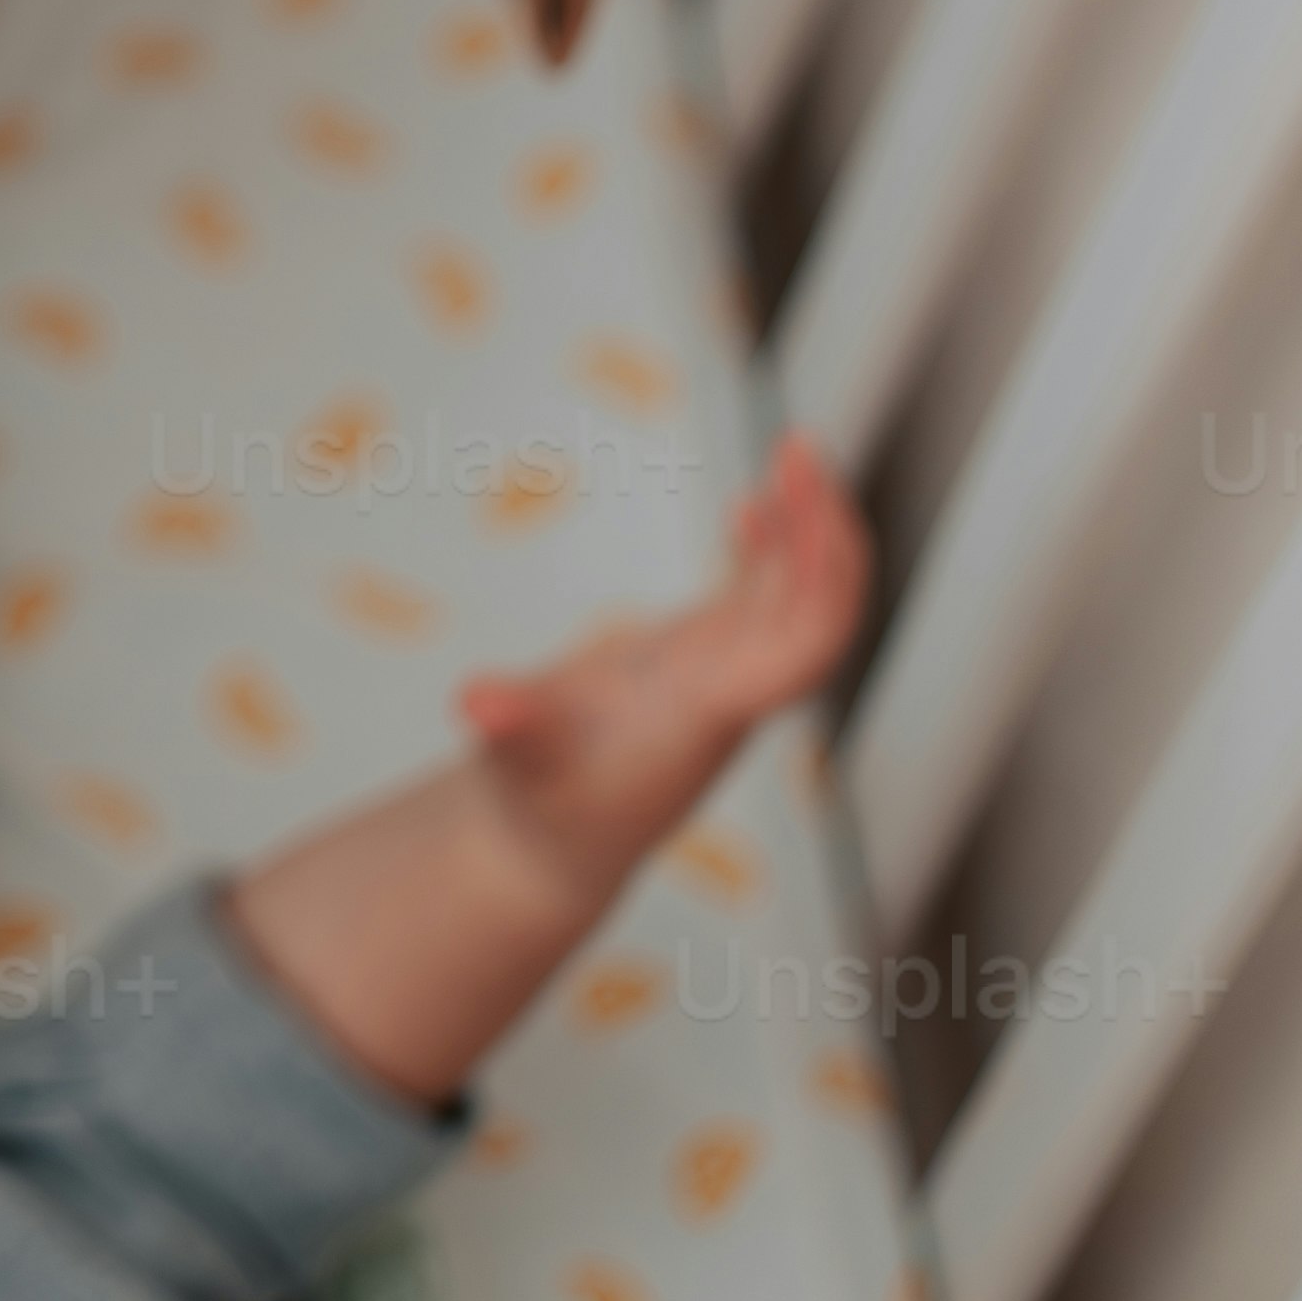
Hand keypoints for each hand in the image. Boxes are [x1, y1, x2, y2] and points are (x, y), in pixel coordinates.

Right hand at [455, 436, 872, 907]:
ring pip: (796, 602)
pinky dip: (769, 552)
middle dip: (825, 535)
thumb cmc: (539, 809)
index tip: (812, 509)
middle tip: (799, 448)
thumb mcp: (517, 764)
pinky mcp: (699, 669)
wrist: (552, 852)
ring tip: (794, 452)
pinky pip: (758, 604)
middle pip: (817, 615)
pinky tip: (752, 507)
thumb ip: (508, 727)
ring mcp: (722, 679)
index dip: (822, 584)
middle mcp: (732, 695)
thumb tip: (476, 703)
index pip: (801, 653)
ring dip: (807, 531)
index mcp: (706, 712)